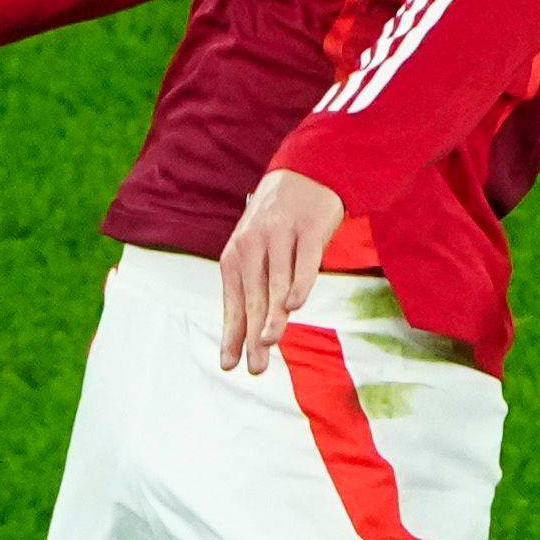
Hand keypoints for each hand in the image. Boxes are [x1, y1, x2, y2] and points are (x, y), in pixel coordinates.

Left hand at [215, 167, 346, 373]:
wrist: (305, 173)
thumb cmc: (279, 224)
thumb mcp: (257, 251)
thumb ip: (254, 289)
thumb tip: (249, 337)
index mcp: (236, 255)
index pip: (233, 303)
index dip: (232, 335)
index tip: (230, 366)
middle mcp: (253, 245)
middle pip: (253, 297)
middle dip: (252, 335)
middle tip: (255, 367)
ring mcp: (281, 235)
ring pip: (276, 282)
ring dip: (273, 315)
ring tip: (269, 342)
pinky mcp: (309, 229)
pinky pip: (305, 261)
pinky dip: (300, 283)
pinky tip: (295, 305)